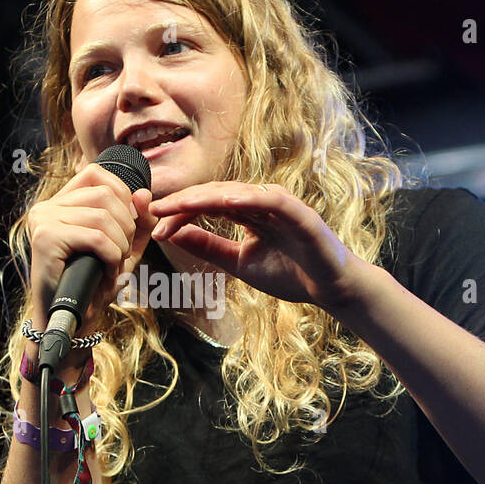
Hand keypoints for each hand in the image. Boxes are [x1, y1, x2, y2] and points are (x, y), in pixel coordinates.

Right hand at [26, 162, 157, 334]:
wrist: (69, 321)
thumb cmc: (93, 284)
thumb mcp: (123, 248)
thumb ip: (138, 221)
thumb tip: (144, 193)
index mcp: (60, 202)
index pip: (97, 174)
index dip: (123, 195)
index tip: (129, 226)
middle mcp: (47, 206)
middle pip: (105, 194)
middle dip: (127, 226)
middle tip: (122, 254)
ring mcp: (43, 220)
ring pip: (103, 217)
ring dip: (120, 245)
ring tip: (114, 265)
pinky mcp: (46, 239)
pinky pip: (96, 238)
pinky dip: (112, 256)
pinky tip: (107, 272)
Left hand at [147, 182, 367, 313]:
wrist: (329, 290)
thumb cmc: (290, 274)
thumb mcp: (239, 263)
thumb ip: (209, 247)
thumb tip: (172, 234)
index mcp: (249, 212)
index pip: (207, 205)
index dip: (180, 212)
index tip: (155, 223)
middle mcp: (262, 202)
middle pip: (217, 194)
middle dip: (185, 202)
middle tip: (156, 210)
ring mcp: (282, 205)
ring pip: (239, 193)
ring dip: (207, 197)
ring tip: (180, 203)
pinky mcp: (300, 214)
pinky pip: (272, 201)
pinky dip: (249, 198)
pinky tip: (225, 201)